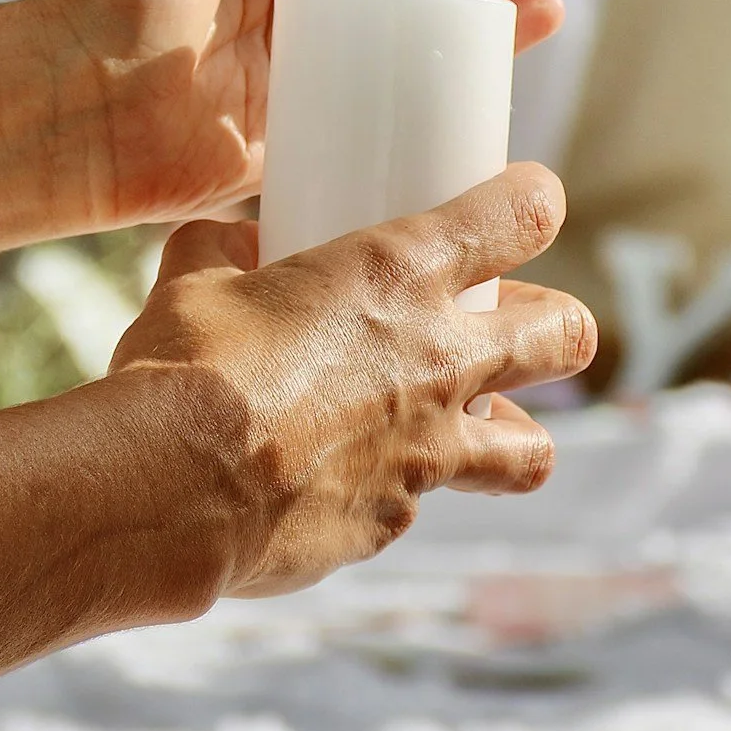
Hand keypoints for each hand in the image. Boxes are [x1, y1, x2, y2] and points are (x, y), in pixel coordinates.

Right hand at [110, 169, 595, 599]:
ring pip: (530, 452)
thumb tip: (229, 241)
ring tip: (482, 430)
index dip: (533, 206)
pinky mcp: (391, 524)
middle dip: (559, 329)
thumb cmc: (182, 368)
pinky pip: (420, 505)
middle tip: (524, 328)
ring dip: (513, 436)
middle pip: (566, 336)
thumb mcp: (195, 281)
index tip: (528, 205)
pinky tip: (350, 483)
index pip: (520, 218)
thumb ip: (223, 250)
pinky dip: (397, 491)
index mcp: (398, 272)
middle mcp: (437, 360)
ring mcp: (426, 453)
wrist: (164, 490)